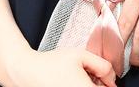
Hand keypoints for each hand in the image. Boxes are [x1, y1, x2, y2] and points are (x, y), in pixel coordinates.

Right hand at [0, 46, 116, 86]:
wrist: (26, 73)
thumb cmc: (51, 64)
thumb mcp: (81, 55)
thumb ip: (103, 65)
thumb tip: (111, 79)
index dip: (107, 84)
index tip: (99, 77)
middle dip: (96, 85)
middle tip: (87, 77)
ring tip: (75, 82)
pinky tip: (68, 85)